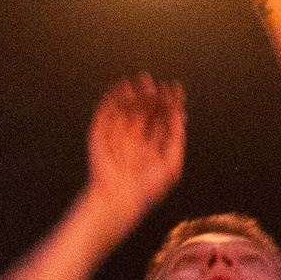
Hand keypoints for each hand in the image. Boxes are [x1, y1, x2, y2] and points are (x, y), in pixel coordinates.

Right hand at [83, 74, 186, 235]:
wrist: (118, 198)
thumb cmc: (147, 187)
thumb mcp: (171, 162)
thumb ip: (175, 137)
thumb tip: (179, 112)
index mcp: (152, 145)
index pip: (162, 117)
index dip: (169, 102)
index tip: (175, 88)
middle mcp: (135, 138)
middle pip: (145, 110)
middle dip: (150, 95)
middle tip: (155, 83)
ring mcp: (117, 135)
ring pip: (126, 109)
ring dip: (132, 94)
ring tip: (139, 81)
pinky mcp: (100, 135)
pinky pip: (105, 113)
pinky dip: (111, 99)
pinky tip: (120, 88)